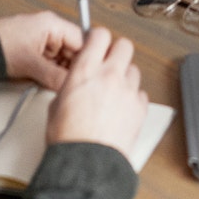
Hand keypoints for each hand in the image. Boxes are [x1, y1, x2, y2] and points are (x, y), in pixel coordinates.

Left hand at [0, 11, 83, 88]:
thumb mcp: (31, 64)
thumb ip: (54, 76)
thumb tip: (70, 86)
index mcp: (53, 24)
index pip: (82, 40)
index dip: (87, 59)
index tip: (87, 76)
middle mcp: (51, 29)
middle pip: (74, 50)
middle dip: (72, 68)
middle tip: (71, 83)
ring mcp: (43, 40)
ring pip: (63, 58)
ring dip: (62, 71)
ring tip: (58, 83)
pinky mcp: (36, 49)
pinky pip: (53, 61)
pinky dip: (52, 72)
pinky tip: (49, 81)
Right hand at [46, 28, 147, 155]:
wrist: (86, 163)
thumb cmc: (68, 139)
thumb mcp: (57, 103)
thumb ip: (71, 83)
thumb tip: (76, 80)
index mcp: (85, 71)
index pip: (100, 34)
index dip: (98, 38)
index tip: (96, 45)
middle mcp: (109, 76)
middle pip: (124, 45)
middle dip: (116, 52)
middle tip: (109, 64)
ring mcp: (127, 91)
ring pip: (134, 69)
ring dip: (125, 77)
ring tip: (113, 93)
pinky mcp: (140, 107)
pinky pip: (141, 93)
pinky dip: (133, 98)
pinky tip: (122, 109)